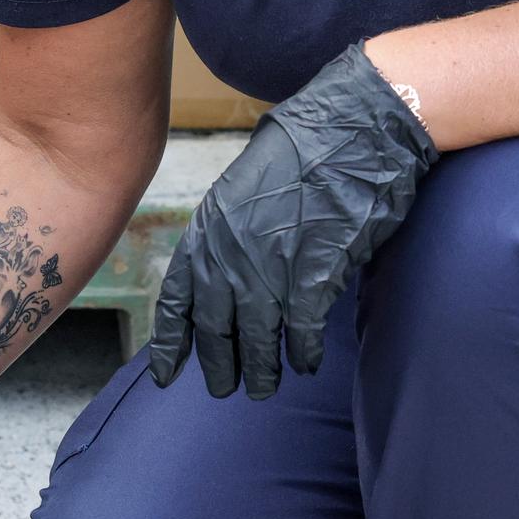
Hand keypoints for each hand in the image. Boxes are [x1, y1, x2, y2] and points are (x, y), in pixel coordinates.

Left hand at [148, 43, 438, 399]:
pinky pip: (302, 331)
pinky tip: (305, 364)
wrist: (354, 128)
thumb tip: (224, 275)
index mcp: (207, 233)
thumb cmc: (302, 154)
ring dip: (261, 369)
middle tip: (224, 389)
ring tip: (264, 387)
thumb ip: (226, 236)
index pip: (175, 302)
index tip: (164, 374)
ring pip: (256, 338)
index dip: (169, 343)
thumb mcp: (241, 190)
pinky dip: (302, 352)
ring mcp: (271, 267)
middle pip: (214, 329)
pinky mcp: (315, 275)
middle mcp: (230, 256)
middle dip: (218, 364)